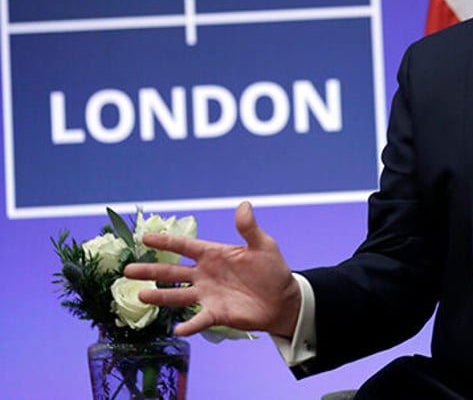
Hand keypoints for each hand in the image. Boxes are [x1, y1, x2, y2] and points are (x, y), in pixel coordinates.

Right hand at [124, 201, 300, 337]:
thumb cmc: (272, 269)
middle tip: (127, 270)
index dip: (165, 242)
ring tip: (140, 295)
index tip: (145, 238)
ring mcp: (208, 295)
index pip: (185, 247)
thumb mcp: (263, 245)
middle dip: (150, 270)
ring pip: (177, 295)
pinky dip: (189, 325)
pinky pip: (199, 320)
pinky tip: (177, 329)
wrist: (283, 299)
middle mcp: (205, 274)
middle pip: (172, 272)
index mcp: (214, 254)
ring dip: (160, 296)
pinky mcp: (216, 313)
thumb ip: (249, 228)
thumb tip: (244, 205)